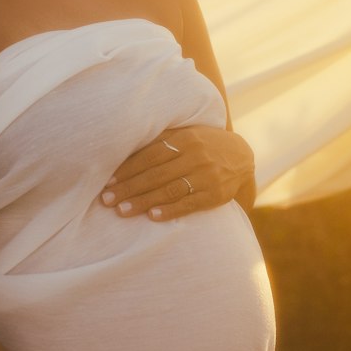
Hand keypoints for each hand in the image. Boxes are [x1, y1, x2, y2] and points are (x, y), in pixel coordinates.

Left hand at [100, 125, 254, 220]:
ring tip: (123, 211)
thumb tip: (125, 151)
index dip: (128, 169)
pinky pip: (189, 204)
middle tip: (107, 200)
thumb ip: (162, 141)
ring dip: (144, 201)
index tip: (108, 182)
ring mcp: (206, 176)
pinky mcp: (215, 194)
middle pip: (156, 174)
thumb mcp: (187, 134)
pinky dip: (170, 210)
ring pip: (170, 190)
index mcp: (185, 139)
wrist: (242, 156)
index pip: (150, 156)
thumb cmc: (203, 145)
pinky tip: (153, 216)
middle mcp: (195, 156)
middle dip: (129, 188)